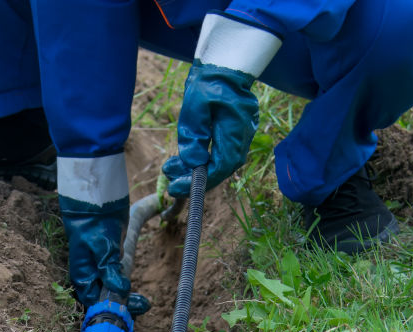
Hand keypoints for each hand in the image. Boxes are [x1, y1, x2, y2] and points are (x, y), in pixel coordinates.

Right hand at [57, 154, 149, 315]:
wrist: (97, 198)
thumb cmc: (95, 222)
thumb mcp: (103, 246)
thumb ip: (110, 269)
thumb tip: (120, 289)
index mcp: (84, 275)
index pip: (94, 301)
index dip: (110, 310)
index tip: (128, 317)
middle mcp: (92, 274)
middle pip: (105, 298)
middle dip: (123, 305)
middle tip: (143, 306)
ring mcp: (102, 266)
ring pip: (114, 289)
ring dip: (127, 296)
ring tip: (145, 302)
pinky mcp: (112, 257)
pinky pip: (119, 277)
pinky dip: (127, 283)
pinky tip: (139, 291)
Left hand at [162, 12, 281, 196]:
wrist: (225, 63)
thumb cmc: (210, 81)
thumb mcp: (195, 107)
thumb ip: (194, 135)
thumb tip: (192, 162)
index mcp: (234, 132)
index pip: (219, 168)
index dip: (198, 181)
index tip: (176, 187)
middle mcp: (242, 138)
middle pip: (220, 169)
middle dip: (194, 178)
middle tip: (170, 181)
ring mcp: (240, 135)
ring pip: (219, 161)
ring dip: (195, 168)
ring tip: (170, 168)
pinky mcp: (234, 131)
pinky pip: (219, 152)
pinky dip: (202, 158)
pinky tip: (185, 157)